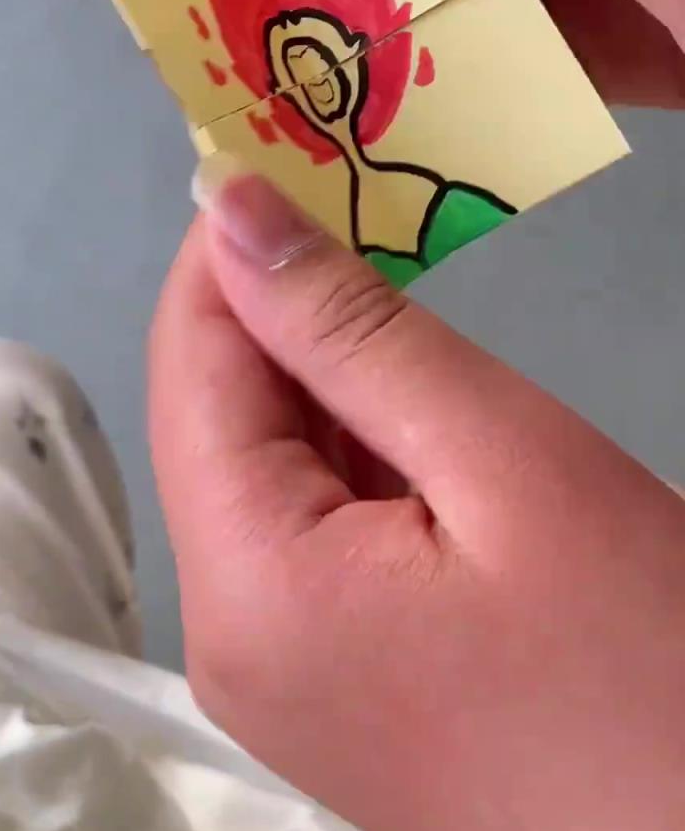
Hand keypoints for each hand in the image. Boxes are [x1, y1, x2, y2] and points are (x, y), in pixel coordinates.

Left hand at [150, 0, 684, 830]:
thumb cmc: (640, 660)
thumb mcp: (503, 462)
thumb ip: (349, 331)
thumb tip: (231, 211)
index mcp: (244, 586)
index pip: (190, 362)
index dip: (229, 243)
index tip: (283, 144)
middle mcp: (226, 638)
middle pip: (217, 417)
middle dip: (279, 301)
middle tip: (358, 193)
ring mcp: (274, 675)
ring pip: (263, 469)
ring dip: (320, 370)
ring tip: (390, 275)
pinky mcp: (329, 686)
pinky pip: (307, 534)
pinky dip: (349, 451)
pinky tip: (408, 396)